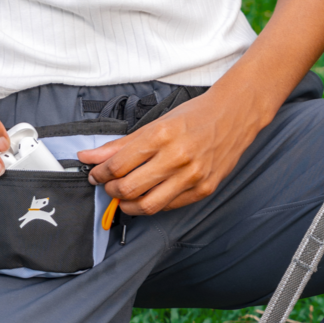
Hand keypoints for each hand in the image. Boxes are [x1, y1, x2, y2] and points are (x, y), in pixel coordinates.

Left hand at [78, 87, 266, 215]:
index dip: (100, 173)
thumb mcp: (156, 123)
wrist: (234, 116)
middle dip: (111, 190)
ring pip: (148, 205)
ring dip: (128, 204)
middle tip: (108, 186)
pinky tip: (147, 196)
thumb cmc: (195, 116)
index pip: (118, 164)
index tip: (95, 174)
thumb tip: (90, 156)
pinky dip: (152, 204)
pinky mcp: (203, 189)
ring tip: (124, 197)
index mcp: (162, 135)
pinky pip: (169, 206)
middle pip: (129, 187)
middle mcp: (177, 157)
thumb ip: (121, 144)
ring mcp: (192, 176)